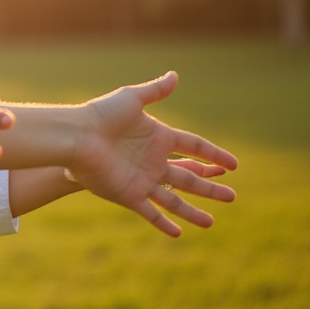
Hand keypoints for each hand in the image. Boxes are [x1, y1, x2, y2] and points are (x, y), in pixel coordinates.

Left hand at [66, 72, 237, 236]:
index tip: (234, 164)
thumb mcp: (131, 99)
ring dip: (193, 212)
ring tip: (212, 222)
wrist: (75, 137)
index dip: (213, 155)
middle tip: (233, 197)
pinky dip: (164, 223)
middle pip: (189, 178)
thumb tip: (175, 75)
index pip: (193, 147)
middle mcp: (152, 162)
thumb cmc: (100, 115)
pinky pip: (150, 212)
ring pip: (174, 200)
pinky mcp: (128, 194)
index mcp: (157, 138)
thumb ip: (155, 91)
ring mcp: (141, 180)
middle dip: (210, 188)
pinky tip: (179, 233)